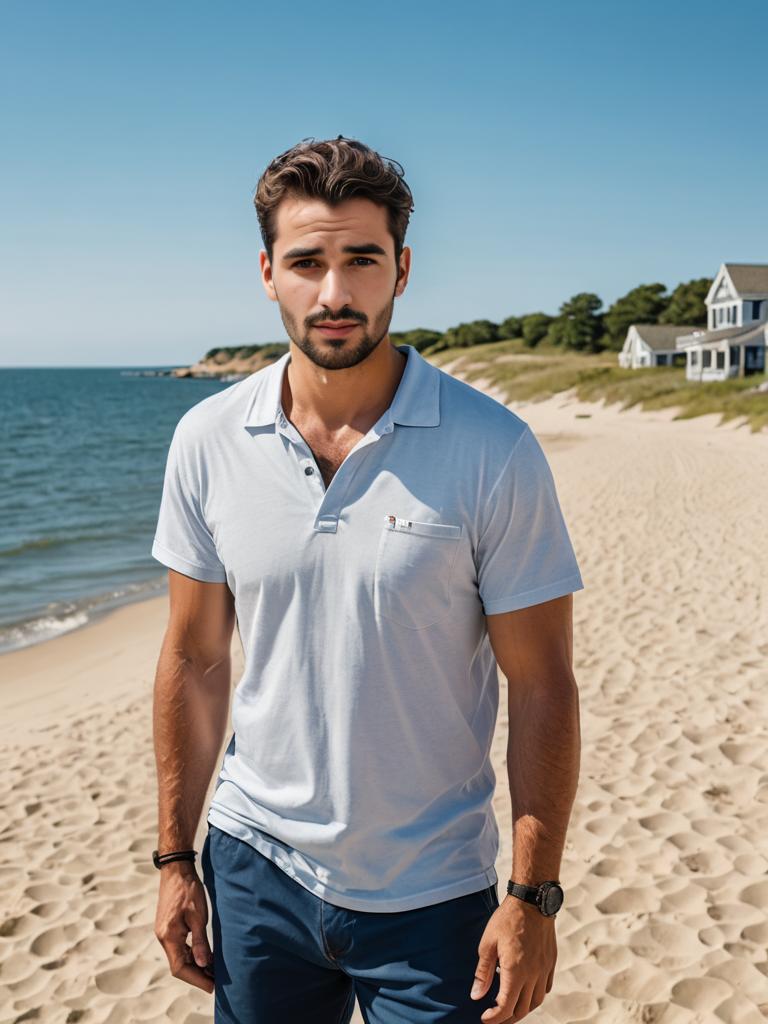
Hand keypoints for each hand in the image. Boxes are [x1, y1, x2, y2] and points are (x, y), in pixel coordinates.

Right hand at [154, 862, 214, 993]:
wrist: (176, 869)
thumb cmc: (189, 890)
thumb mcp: (198, 915)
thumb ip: (200, 941)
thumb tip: (203, 964)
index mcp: (169, 936)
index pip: (180, 968)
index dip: (196, 979)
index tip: (212, 986)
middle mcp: (164, 937)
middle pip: (179, 965)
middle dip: (197, 975)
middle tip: (217, 981)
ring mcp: (165, 932)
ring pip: (179, 957)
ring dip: (195, 965)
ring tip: (214, 971)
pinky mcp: (169, 927)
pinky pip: (179, 947)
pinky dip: (192, 954)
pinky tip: (205, 955)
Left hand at [470, 896, 556, 1021]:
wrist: (532, 901)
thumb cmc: (507, 919)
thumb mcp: (488, 943)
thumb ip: (483, 972)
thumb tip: (476, 995)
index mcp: (515, 971)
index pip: (505, 1007)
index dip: (494, 1018)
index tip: (485, 1018)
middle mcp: (533, 974)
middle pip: (522, 1009)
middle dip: (507, 1019)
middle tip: (494, 1017)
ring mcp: (544, 969)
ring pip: (536, 1001)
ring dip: (522, 1010)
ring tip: (510, 1009)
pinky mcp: (550, 962)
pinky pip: (545, 988)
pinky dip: (535, 996)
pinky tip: (526, 992)